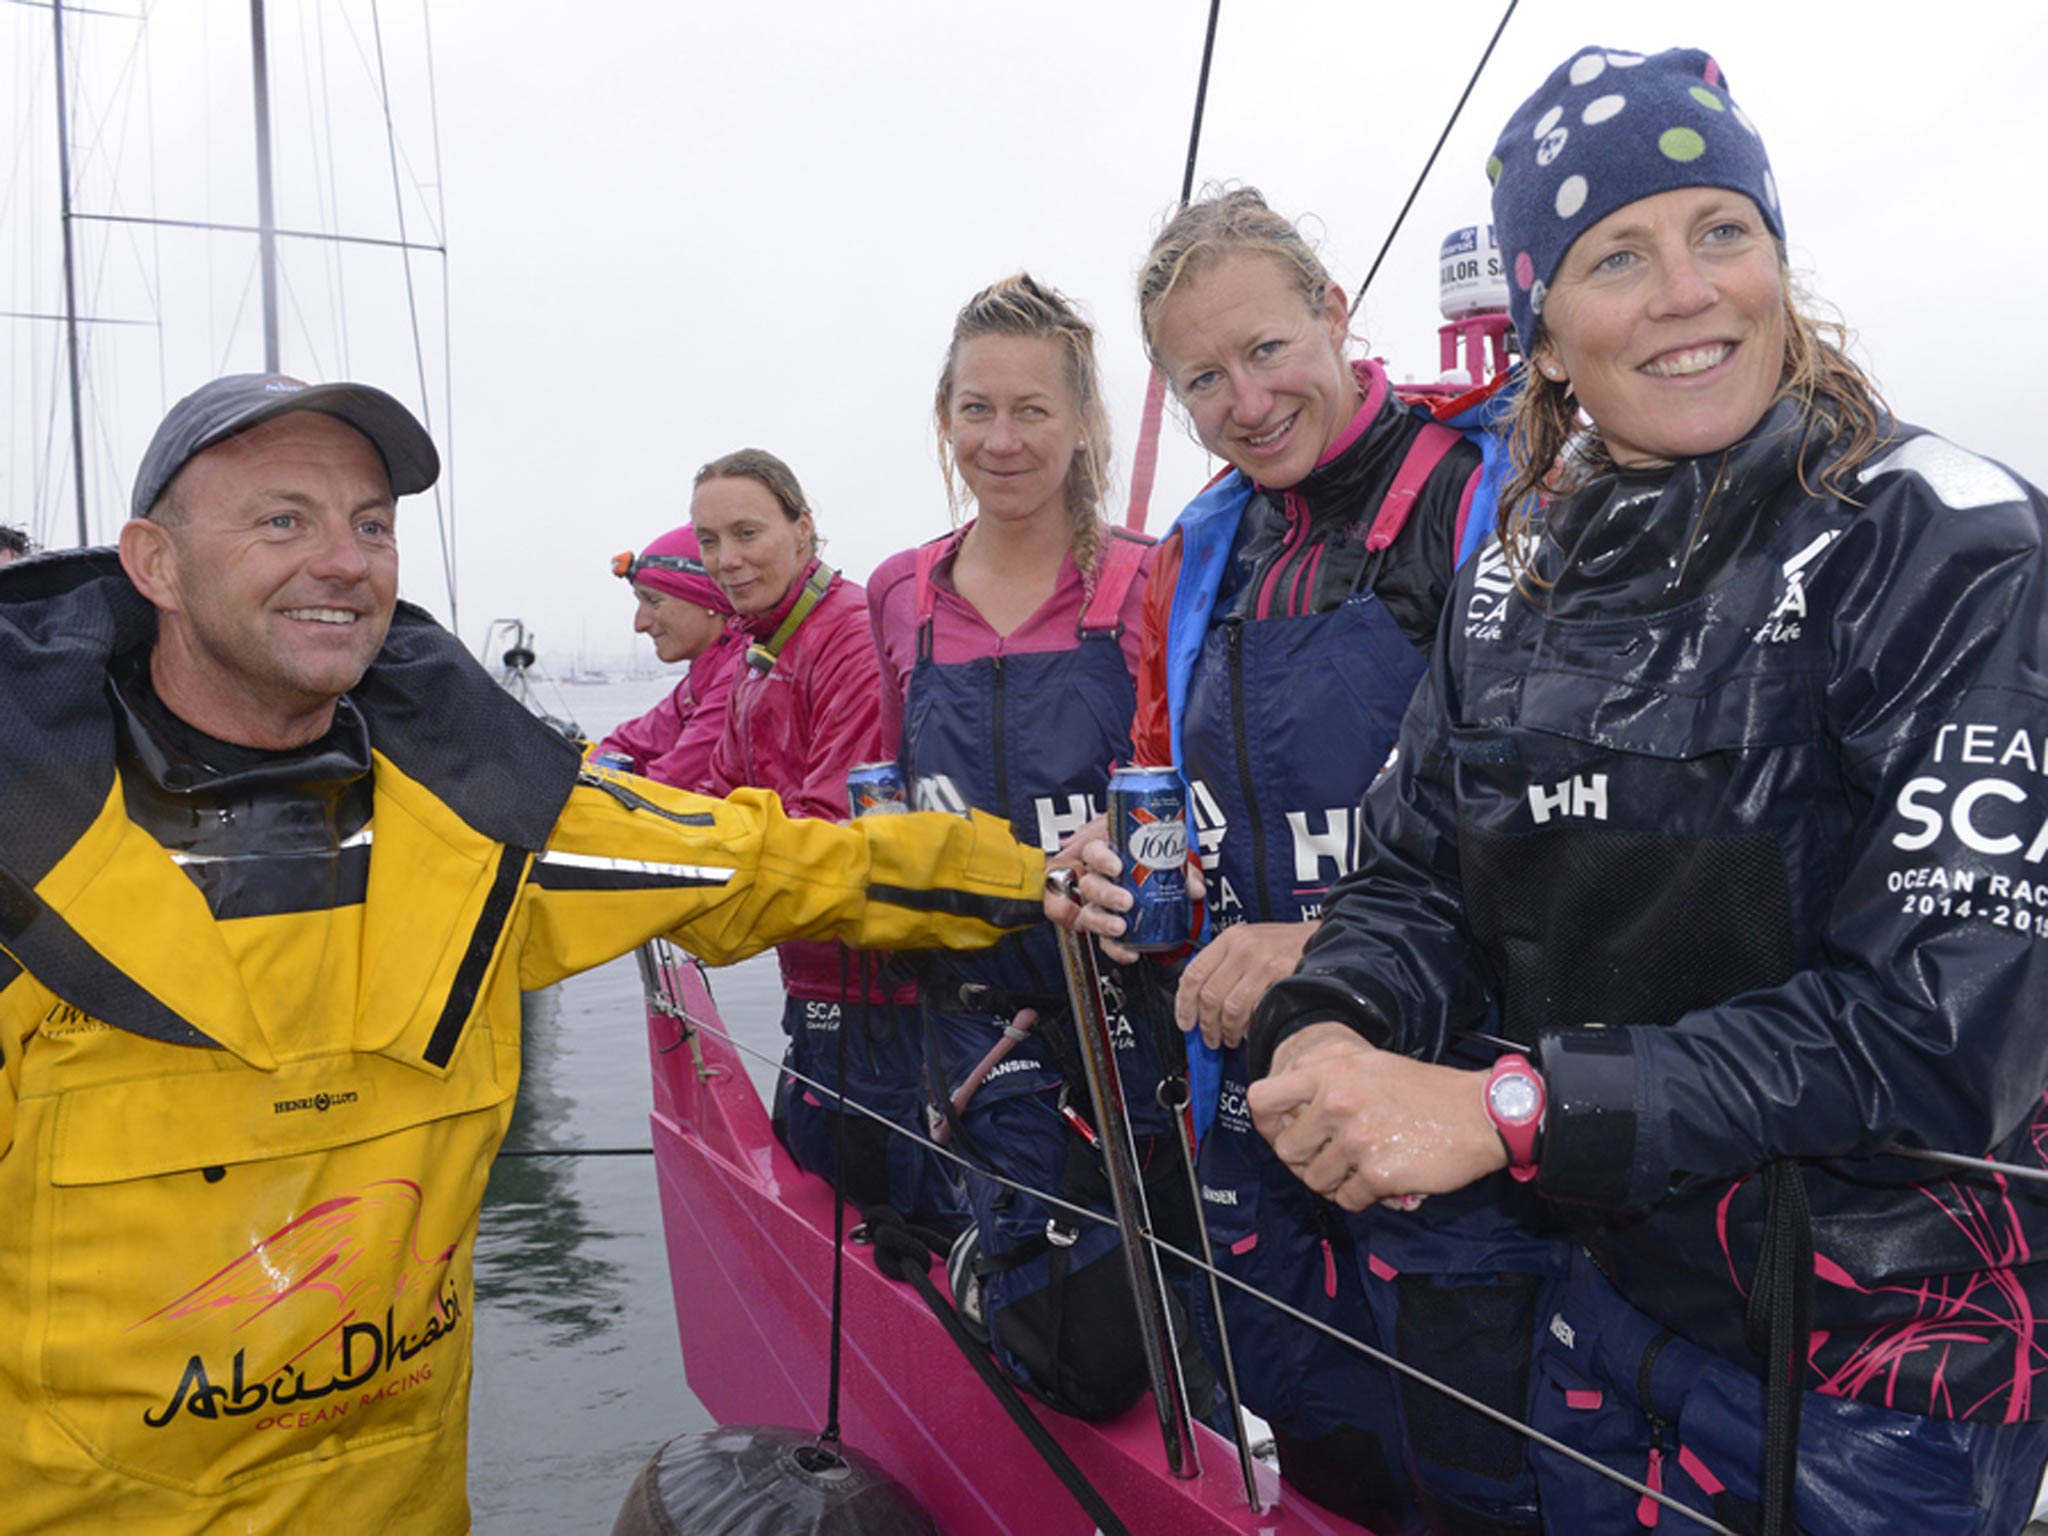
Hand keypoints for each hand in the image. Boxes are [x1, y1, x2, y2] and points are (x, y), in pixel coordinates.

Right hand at [1046, 814, 1203, 962]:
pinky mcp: (1107, 931)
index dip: (1100, 859)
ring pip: (1089, 914)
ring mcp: (1101, 907)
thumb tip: (1194, 888)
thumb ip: (1184, 874)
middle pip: (1089, 884)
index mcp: (1109, 859)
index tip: (1116, 867)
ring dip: (1103, 921)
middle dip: (1105, 894)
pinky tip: (1129, 951)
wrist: (1161, 899)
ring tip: (1120, 927)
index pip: (1093, 852)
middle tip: (1126, 901)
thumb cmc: (1157, 873)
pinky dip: (1115, 949)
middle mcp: (1100, 882)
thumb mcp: (1171, 867)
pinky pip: (1104, 942)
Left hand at [1176, 921, 1311, 1049]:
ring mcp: (1263, 962)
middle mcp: (1243, 948)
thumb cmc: (1282, 945)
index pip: (1193, 973)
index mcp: (1230, 938)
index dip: (1184, 1004)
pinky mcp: (1281, 976)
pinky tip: (1248, 1030)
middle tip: (1209, 1038)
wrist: (1319, 939)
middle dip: (1206, 1025)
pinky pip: (1256, 1010)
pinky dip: (1249, 1026)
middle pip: (1210, 995)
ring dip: (1227, 1030)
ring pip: (1231, 1007)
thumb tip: (1197, 1002)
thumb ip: (1223, 965)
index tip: (1185, 1021)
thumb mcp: (1247, 942)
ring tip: (1229, 1038)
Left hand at [1248, 1023, 1505, 1212]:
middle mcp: (1337, 1104)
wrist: (1479, 1114)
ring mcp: (1357, 1139)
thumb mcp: (1367, 1062)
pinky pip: (1347, 1200)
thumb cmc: (1424, 1089)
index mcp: (1330, 1072)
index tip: (1283, 1131)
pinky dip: (1360, 1197)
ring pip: (1314, 1180)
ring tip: (1359, 1168)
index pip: (1262, 1099)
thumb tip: (1284, 1094)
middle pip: (1286, 1149)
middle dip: (1304, 1160)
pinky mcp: (1378, 1173)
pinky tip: (1379, 1181)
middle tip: (1329, 1158)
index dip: (1266, 1122)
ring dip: (1334, 1181)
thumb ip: (1323, 1072)